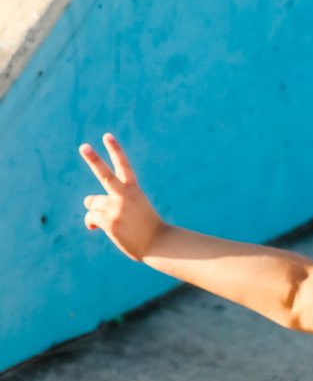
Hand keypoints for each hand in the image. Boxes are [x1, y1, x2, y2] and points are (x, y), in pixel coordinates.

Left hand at [80, 134, 164, 260]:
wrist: (160, 244)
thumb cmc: (148, 229)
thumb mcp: (136, 211)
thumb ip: (113, 207)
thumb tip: (90, 217)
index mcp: (134, 190)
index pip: (124, 166)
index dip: (115, 150)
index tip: (107, 136)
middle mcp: (124, 196)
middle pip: (105, 174)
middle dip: (93, 159)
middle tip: (83, 147)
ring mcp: (116, 208)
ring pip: (91, 203)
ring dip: (96, 212)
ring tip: (112, 222)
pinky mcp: (109, 221)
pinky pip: (90, 217)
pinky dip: (92, 223)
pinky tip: (98, 229)